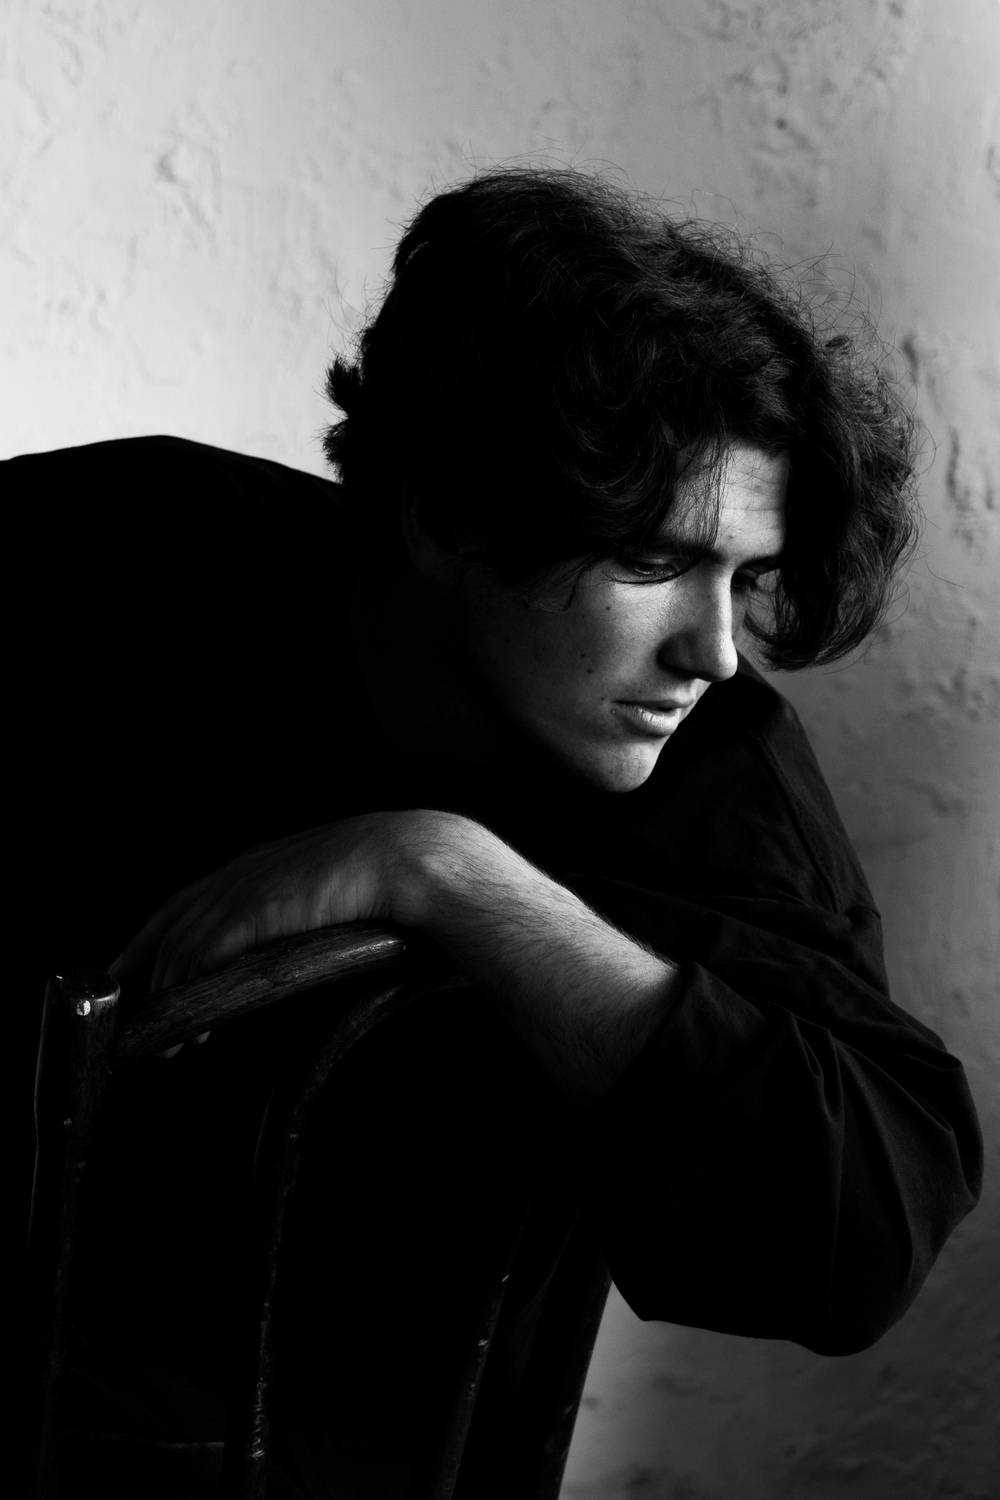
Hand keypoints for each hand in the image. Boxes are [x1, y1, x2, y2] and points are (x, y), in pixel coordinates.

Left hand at [111, 811, 408, 998]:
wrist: (403, 857)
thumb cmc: (384, 871)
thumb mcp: (328, 886)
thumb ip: (300, 908)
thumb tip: (298, 938)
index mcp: (254, 864)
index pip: (182, 901)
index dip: (150, 937)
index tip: (128, 968)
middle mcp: (238, 873)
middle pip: (169, 926)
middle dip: (146, 975)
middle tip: (140, 1019)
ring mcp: (243, 890)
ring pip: (180, 947)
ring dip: (170, 998)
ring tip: (172, 1041)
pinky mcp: (253, 912)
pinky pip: (203, 957)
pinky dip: (191, 994)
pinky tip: (195, 1027)